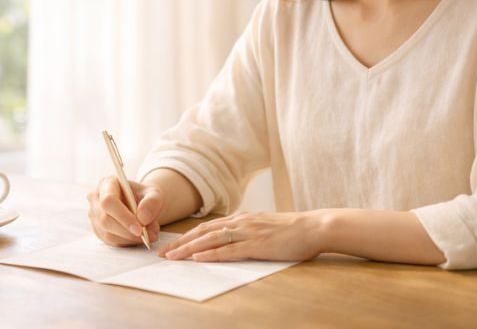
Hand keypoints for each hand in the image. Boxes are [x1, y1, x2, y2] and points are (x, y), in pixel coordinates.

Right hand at [87, 175, 162, 246]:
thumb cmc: (145, 196)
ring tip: (149, 234)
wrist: (141, 204)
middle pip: (105, 219)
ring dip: (130, 238)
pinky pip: (111, 241)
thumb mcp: (154, 193)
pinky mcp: (98, 230)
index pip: (108, 201)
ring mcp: (94, 216)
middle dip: (128, 231)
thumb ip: (152, 202)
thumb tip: (143, 218)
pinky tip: (139, 237)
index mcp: (107, 184)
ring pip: (108, 234)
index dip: (123, 216)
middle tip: (150, 235)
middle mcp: (96, 199)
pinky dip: (128, 242)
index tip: (140, 229)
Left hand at [156, 211, 324, 261]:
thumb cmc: (292, 231)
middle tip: (163, 253)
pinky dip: (212, 254)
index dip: (187, 236)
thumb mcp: (263, 228)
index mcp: (241, 219)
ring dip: (189, 248)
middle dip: (181, 242)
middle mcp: (240, 223)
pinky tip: (199, 258)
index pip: (207, 227)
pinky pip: (230, 250)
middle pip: (203, 232)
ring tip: (173, 256)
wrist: (313, 227)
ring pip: (211, 240)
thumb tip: (230, 241)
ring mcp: (248, 233)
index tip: (172, 245)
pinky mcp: (257, 245)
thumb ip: (246, 232)